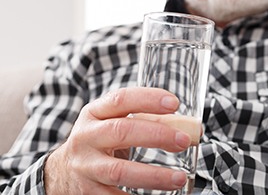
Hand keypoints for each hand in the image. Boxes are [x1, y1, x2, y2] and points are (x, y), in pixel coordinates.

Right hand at [44, 87, 191, 193]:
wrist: (61, 171)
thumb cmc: (100, 140)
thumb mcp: (114, 122)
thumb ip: (148, 120)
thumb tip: (190, 128)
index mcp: (94, 113)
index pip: (120, 99)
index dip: (148, 99)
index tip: (174, 103)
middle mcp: (86, 137)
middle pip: (121, 131)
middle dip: (157, 135)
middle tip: (184, 141)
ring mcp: (85, 167)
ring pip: (119, 171)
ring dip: (153, 175)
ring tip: (179, 178)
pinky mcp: (88, 193)